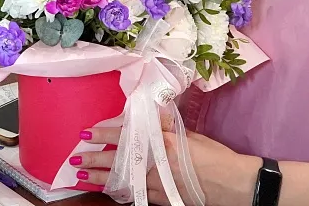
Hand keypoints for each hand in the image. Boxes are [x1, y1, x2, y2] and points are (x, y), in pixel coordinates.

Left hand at [73, 124, 259, 205]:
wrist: (234, 185)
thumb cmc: (215, 156)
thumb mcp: (190, 135)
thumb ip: (166, 127)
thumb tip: (148, 112)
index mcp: (164, 144)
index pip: (128, 137)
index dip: (105, 135)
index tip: (87, 133)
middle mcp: (157, 166)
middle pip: (119, 162)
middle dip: (94, 161)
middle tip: (75, 159)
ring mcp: (158, 186)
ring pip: (122, 182)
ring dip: (101, 180)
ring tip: (81, 177)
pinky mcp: (162, 200)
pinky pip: (135, 195)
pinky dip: (120, 192)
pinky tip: (108, 190)